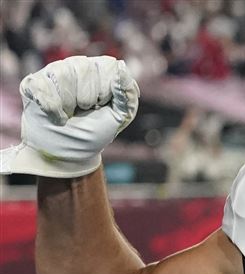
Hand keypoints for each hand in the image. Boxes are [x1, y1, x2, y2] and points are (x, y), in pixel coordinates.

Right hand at [0, 55, 138, 177]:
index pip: (108, 65)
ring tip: (69, 114)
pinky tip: (56, 116)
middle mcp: (77, 65)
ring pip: (62, 75)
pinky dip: (51, 108)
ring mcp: (54, 71)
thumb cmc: (94, 131)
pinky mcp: (34, 82)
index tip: (102, 106)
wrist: (67, 152)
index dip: (106, 90)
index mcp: (102, 71)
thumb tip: (121, 67)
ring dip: (68, 104)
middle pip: (84, 67)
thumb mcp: (119, 117)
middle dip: (87, 98)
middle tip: (84, 111)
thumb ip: (126, 94)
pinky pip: (42, 87)